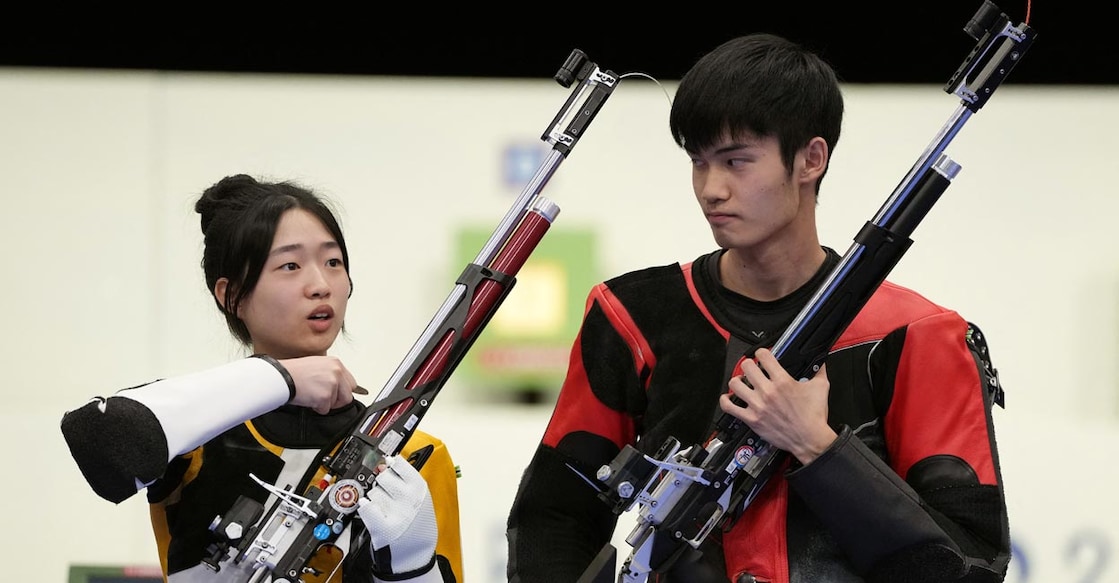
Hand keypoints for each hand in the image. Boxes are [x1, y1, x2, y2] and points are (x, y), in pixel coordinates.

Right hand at [278, 355, 365, 413]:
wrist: (282, 377)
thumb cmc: (294, 372)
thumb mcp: (317, 365)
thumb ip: (330, 373)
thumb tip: (339, 386)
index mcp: (336, 363)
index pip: (351, 383)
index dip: (342, 391)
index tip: (336, 394)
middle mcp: (337, 372)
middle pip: (348, 395)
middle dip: (337, 400)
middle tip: (323, 398)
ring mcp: (332, 384)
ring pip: (338, 403)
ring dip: (326, 404)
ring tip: (312, 395)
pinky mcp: (325, 396)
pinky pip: (326, 409)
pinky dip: (317, 408)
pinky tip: (308, 398)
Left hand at [357, 454, 437, 576]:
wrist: (416, 555)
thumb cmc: (417, 526)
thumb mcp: (421, 499)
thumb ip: (406, 480)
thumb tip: (386, 462)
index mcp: (420, 489)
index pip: (399, 464)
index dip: (391, 464)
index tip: (388, 465)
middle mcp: (409, 499)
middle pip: (383, 476)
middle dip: (382, 483)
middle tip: (388, 494)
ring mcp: (396, 513)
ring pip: (373, 492)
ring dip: (374, 499)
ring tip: (384, 509)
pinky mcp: (383, 528)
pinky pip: (366, 507)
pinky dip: (364, 507)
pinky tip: (370, 510)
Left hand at [719, 348, 836, 463]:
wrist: (810, 439)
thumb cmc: (813, 417)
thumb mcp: (821, 388)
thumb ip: (819, 370)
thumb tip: (819, 362)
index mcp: (782, 381)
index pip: (763, 356)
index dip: (762, 352)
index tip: (762, 355)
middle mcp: (767, 392)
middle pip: (747, 367)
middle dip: (749, 365)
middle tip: (752, 369)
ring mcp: (758, 405)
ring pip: (735, 384)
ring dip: (737, 381)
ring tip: (741, 382)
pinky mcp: (752, 419)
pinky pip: (729, 407)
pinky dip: (725, 401)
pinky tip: (728, 397)